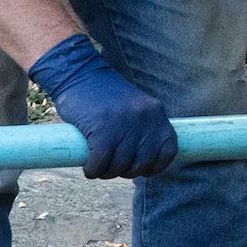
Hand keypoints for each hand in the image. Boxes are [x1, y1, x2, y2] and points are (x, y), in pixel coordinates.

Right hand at [27, 35, 179, 179]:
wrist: (78, 73)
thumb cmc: (102, 94)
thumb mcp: (133, 107)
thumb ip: (141, 126)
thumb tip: (142, 159)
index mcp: (156, 112)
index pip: (168, 151)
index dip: (155, 167)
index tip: (140, 170)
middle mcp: (144, 119)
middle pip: (141, 163)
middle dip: (126, 172)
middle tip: (111, 167)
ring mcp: (123, 124)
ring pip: (120, 166)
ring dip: (107, 173)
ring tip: (97, 168)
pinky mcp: (101, 130)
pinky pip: (101, 163)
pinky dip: (93, 170)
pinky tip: (89, 168)